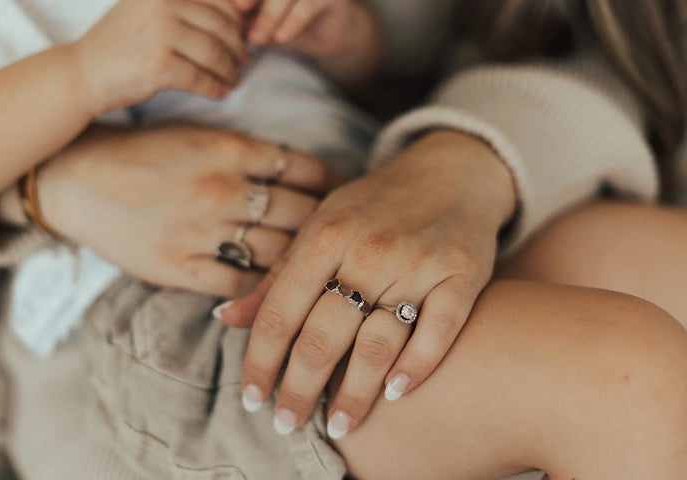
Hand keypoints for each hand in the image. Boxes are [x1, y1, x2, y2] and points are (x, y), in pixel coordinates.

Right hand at [38, 125, 341, 295]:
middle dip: (325, 226)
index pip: (303, 168)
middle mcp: (222, 189)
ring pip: (276, 252)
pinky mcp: (179, 266)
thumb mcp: (200, 137)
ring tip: (317, 268)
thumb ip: (249, 155)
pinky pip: (239, 284)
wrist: (76, 177)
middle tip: (340, 238)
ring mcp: (201, 231)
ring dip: (300, 261)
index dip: (331, 184)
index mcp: (230, 150)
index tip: (341, 195)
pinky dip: (261, 288)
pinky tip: (274, 289)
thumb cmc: (143, 153)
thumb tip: (301, 176)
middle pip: (300, 213)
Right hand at [72, 0, 250, 114]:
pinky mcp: (160, 65)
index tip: (244, 37)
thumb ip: (184, 8)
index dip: (238, 22)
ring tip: (235, 79)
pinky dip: (215, 88)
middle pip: (221, 27)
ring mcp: (161, 34)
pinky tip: (220, 92)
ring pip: (215, 54)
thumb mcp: (149, 10)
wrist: (83, 73)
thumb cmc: (122, 44)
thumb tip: (238, 18)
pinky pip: (202, 78)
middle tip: (244, 61)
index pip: (220, 1)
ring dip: (230, 70)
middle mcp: (162, 4)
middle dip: (238, 48)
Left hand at [225, 131, 515, 437]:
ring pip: (377, 344)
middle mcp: (368, 250)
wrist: (451, 171)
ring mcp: (418, 263)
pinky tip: (396, 394)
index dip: (260, 362)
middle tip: (289, 423)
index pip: (279, 312)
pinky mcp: (463, 274)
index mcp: (325, 235)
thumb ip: (276, 277)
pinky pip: (439, 331)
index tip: (253, 399)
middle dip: (299, 391)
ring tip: (339, 425)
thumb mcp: (320, 227)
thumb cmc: (375, 205)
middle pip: (322, 337)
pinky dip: (417, 366)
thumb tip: (227, 319)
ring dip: (354, 393)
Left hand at [233, 0, 354, 55]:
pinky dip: (294, 20)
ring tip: (257, 39)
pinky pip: (309, 5)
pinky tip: (282, 38)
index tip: (231, 4)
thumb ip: (241, 13)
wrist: (324, 35)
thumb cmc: (283, 21)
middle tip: (239, 10)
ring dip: (270, 14)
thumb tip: (218, 17)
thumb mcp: (256, 18)